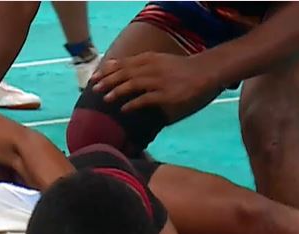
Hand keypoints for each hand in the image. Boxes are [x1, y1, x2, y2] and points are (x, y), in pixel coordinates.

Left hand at [91, 53, 220, 112]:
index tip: (94, 77)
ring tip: (106, 98)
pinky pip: (146, 99)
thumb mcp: (159, 61)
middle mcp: (152, 68)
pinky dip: (133, 104)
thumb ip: (141, 66)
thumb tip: (120, 72)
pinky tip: (124, 109)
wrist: (205, 72)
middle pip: (124, 72)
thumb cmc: (179, 70)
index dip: (107, 70)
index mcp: (149, 59)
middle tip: (94, 88)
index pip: (123, 63)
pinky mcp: (166, 95)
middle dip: (107, 80)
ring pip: (133, 84)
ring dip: (117, 91)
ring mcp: (159, 81)